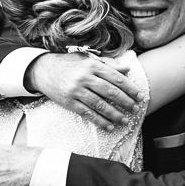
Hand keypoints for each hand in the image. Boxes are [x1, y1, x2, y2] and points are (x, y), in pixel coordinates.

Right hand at [26, 53, 140, 129]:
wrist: (44, 70)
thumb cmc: (69, 64)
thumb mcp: (88, 59)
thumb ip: (108, 64)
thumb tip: (127, 70)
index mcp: (92, 65)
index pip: (116, 78)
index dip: (130, 88)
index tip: (140, 96)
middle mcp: (84, 77)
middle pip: (110, 92)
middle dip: (125, 102)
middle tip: (136, 109)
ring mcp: (76, 91)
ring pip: (100, 105)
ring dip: (115, 114)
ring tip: (125, 120)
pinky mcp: (69, 102)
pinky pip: (87, 114)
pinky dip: (100, 121)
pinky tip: (109, 126)